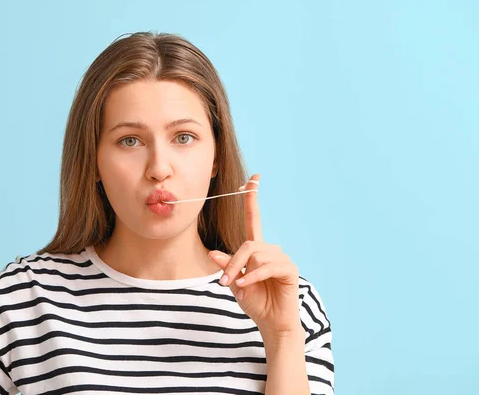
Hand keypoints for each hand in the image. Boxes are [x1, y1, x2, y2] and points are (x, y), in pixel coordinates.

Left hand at [208, 173, 302, 337]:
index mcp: (256, 249)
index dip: (252, 200)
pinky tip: (246, 286)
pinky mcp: (289, 269)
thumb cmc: (255, 301)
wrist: (272, 322)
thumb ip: (227, 267)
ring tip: (239, 289)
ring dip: (242, 272)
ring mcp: (281, 257)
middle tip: (223, 283)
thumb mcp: (235, 283)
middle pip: (247, 244)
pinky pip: (267, 267)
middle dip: (233, 263)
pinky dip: (254, 276)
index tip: (253, 180)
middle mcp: (270, 249)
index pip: (253, 219)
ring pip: (255, 255)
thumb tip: (213, 253)